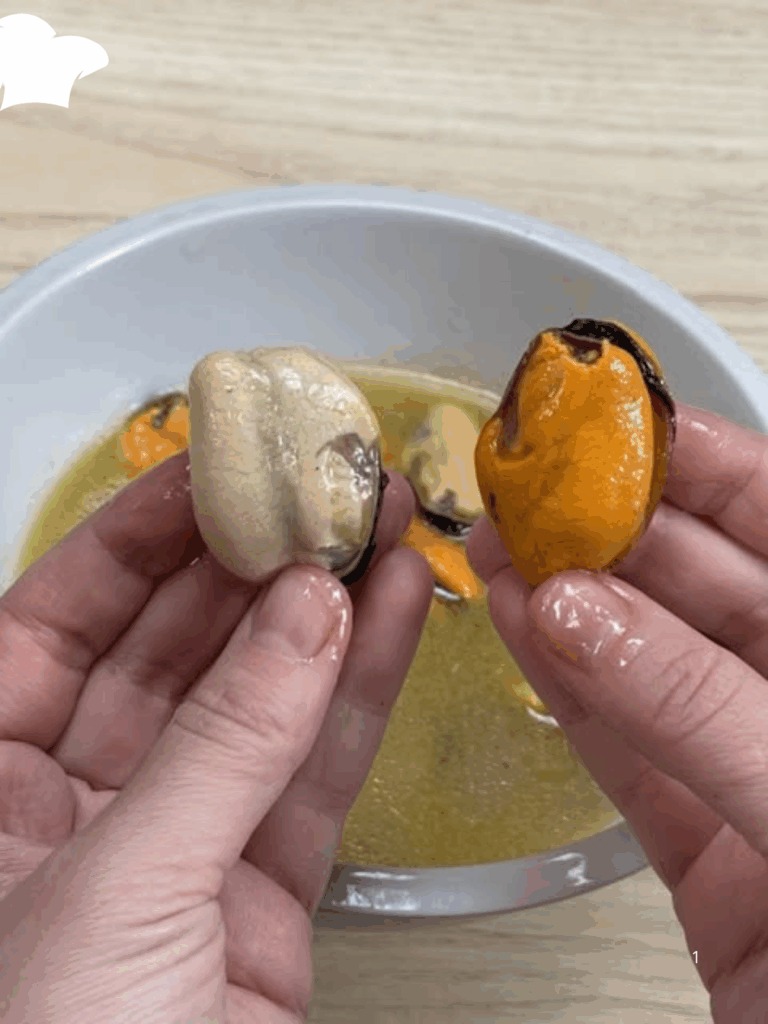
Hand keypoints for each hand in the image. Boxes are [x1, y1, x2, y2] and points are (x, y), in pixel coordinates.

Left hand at [0, 454, 432, 1022]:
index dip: (132, 536)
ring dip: (321, 616)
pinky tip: (392, 615)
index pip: (53, 622)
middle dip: (248, 565)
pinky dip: (355, 695)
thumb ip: (220, 744)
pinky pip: (310, 777)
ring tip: (381, 529)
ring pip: (255, 705)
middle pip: (167, 651)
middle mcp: (69, 812)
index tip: (214, 468)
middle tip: (320, 488)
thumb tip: (305, 609)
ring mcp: (175, 853)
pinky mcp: (260, 903)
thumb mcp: (113, 894)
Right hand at [468, 402, 767, 1022]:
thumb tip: (578, 613)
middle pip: (715, 587)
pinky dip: (572, 694)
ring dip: (575, 605)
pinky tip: (521, 634)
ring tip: (501, 548)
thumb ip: (700, 706)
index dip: (711, 465)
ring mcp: (767, 776)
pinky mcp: (716, 850)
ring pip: (659, 666)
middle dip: (618, 530)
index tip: (619, 425)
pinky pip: (633, 752)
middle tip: (533, 488)